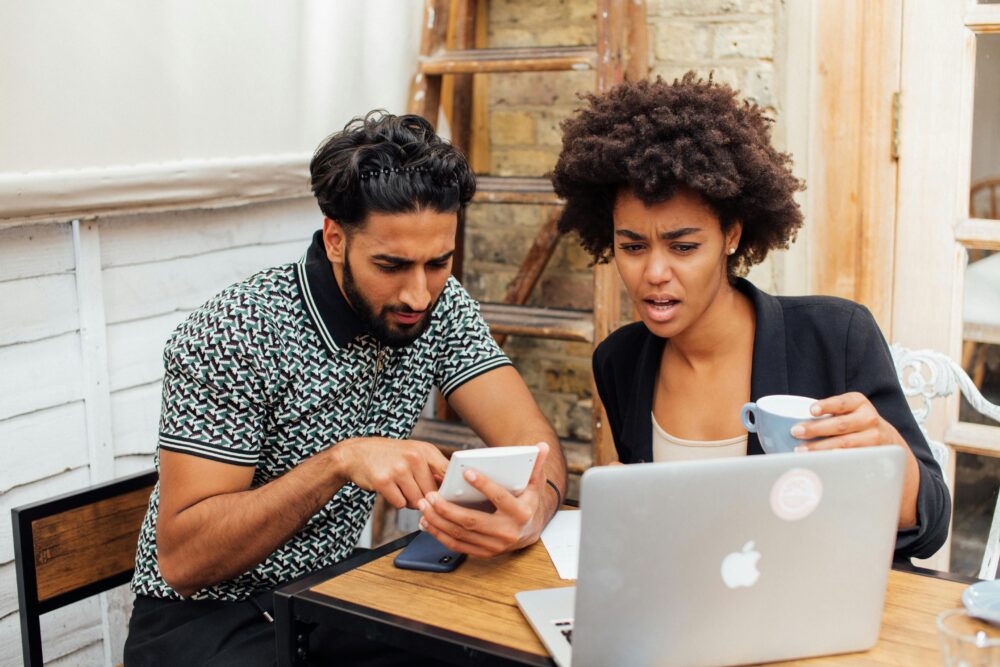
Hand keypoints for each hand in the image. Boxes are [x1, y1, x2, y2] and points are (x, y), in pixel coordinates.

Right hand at [331, 437, 448, 509]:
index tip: (449, 497)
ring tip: (401, 488)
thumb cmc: (390, 456)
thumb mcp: (415, 454)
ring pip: (417, 501)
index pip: (449, 473)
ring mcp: (398, 468)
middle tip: (414, 490)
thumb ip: (434, 470)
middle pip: (432, 493)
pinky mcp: (383, 481)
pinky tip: (390, 489)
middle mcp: (414, 457)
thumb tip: (451, 493)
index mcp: (426, 450)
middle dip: (425, 499)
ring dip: (410, 501)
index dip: (450, 489)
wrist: (356, 453)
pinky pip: (400, 504)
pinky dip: (397, 501)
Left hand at [416, 442, 552, 557]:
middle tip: (431, 494)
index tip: (466, 473)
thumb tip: (542, 445)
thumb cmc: (526, 503)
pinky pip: (457, 545)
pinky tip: (427, 521)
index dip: (484, 485)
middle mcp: (507, 532)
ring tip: (424, 505)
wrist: (528, 532)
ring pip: (460, 534)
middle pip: (472, 521)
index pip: (500, 498)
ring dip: (438, 520)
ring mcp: (493, 545)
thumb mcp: (534, 484)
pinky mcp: (482, 553)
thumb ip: (537, 464)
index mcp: (520, 513)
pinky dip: (439, 534)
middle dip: (447, 508)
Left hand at [790, 392, 903, 450]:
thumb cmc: (856, 424)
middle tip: (795, 432)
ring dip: (820, 448)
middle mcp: (868, 418)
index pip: (841, 403)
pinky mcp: (874, 455)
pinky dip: (835, 460)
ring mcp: (873, 437)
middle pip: (840, 425)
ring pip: (844, 444)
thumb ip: (829, 414)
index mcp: (859, 402)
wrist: (888, 440)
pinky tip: (822, 462)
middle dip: (815, 429)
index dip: (826, 406)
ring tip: (801, 450)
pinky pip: (852, 458)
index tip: (811, 410)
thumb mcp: (848, 411)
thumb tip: (794, 423)